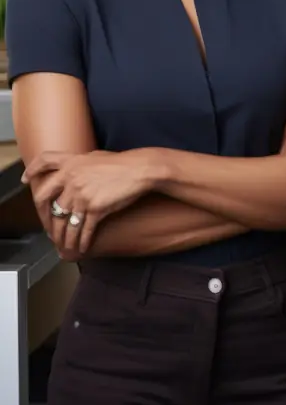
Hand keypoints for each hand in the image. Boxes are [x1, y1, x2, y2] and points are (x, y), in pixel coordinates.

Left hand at [22, 149, 152, 256]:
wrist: (140, 170)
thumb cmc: (121, 163)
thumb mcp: (95, 157)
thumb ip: (78, 165)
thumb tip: (71, 173)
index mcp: (71, 163)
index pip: (44, 162)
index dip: (32, 171)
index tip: (26, 181)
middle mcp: (72, 179)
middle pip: (48, 202)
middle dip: (46, 220)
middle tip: (50, 229)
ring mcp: (82, 195)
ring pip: (65, 222)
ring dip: (64, 238)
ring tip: (66, 246)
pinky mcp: (95, 209)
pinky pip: (84, 230)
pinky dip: (81, 241)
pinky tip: (82, 247)